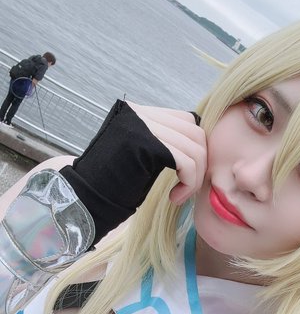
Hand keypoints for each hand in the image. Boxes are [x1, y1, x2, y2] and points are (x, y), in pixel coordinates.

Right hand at [60, 99, 204, 243]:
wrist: (85, 200)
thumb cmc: (115, 185)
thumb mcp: (143, 156)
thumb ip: (165, 142)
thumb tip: (200, 141)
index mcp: (139, 113)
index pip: (186, 121)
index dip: (194, 150)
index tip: (184, 176)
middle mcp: (140, 113)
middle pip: (195, 132)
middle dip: (200, 165)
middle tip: (185, 189)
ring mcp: (142, 125)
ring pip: (195, 147)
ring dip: (194, 178)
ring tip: (179, 195)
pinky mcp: (145, 143)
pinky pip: (187, 161)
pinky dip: (188, 183)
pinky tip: (174, 197)